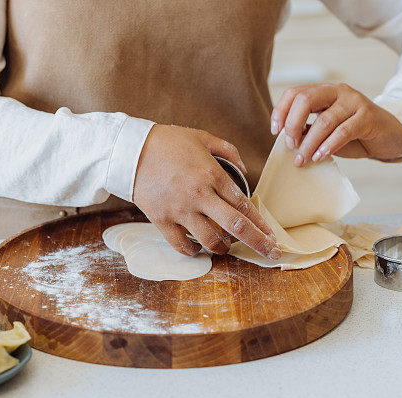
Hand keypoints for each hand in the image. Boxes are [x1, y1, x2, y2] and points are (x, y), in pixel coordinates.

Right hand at [133, 125, 279, 258]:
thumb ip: (228, 151)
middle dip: (258, 243)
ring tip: (225, 247)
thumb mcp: (201, 137)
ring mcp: (180, 209)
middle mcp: (200, 195)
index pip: (244, 205)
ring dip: (223, 248)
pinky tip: (198, 248)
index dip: (262, 224)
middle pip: (236, 226)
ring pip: (210, 240)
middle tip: (271, 255)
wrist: (129, 149)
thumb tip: (244, 169)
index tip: (273, 237)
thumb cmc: (167, 142)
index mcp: (212, 174)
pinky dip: (193, 251)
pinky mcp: (162, 220)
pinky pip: (181, 245)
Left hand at [271, 83, 401, 166]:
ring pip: (324, 120)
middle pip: (305, 99)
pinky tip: (320, 156)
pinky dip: (328, 145)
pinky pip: (343, 131)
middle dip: (292, 124)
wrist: (389, 136)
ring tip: (302, 160)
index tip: (275, 131)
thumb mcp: (328, 133)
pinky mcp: (367, 116)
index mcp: (324, 92)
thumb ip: (310, 131)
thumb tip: (289, 140)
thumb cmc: (356, 135)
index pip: (295, 93)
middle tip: (290, 146)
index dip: (281, 111)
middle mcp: (338, 91)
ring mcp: (354, 102)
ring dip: (309, 143)